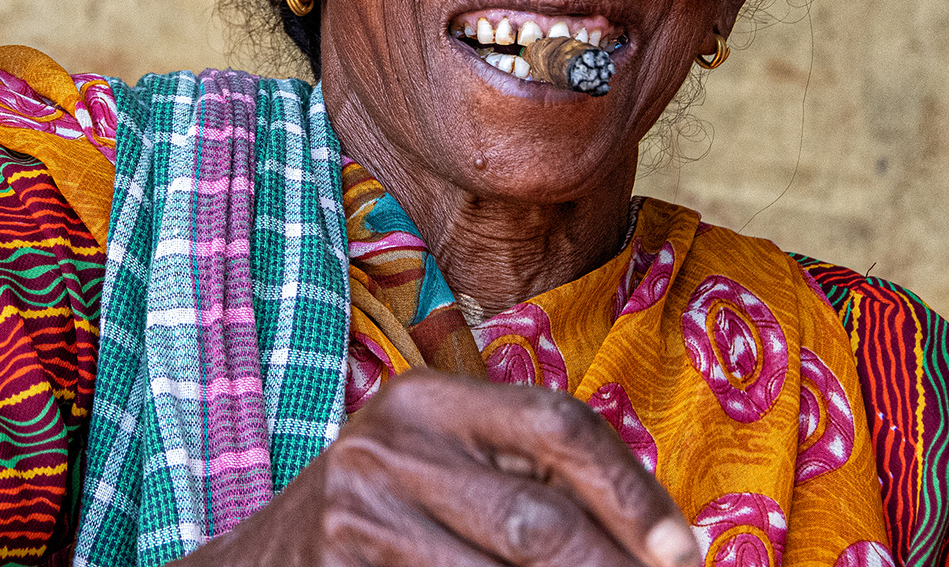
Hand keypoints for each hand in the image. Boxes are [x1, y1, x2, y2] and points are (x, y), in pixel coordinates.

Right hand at [180, 370, 697, 566]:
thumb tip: (658, 539)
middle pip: (537, 520)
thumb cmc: (384, 512)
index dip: (631, 491)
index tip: (683, 553)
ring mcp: (361, 515)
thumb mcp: (441, 465)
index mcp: (429, 398)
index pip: (555, 424)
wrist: (264, 563)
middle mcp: (391, 444)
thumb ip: (526, 478)